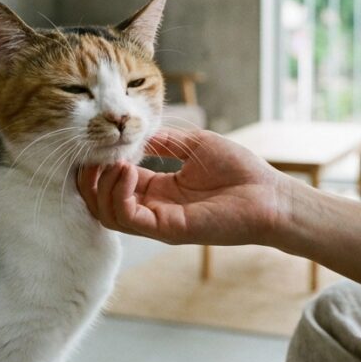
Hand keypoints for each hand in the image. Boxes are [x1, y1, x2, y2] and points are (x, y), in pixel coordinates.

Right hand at [76, 128, 293, 245]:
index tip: (99, 143)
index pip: (115, 183)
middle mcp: (155, 208)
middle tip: (92, 157)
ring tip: (115, 162)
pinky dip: (118, 194)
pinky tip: (127, 171)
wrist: (270, 195)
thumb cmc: (241, 170)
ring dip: (101, 186)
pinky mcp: (167, 229)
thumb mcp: (195, 145)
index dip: (102, 165)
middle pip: (102, 203)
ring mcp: (159, 221)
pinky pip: (128, 218)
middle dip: (90, 180)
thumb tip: (138, 132)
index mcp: (160, 189)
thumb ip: (166, 141)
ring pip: (108, 214)